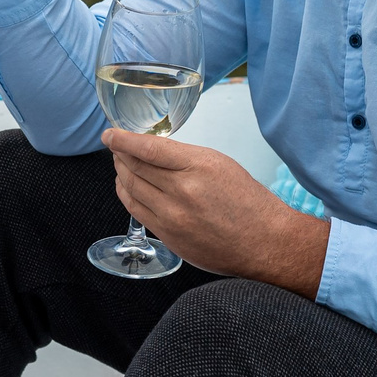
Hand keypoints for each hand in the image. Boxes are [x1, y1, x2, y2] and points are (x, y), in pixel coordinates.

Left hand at [106, 130, 328, 295]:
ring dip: (120, 173)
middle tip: (115, 145)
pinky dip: (127, 195)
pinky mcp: (169, 237)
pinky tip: (126, 186)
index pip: (148, 148)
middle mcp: (182, 192)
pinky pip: (136, 212)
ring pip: (131, 189)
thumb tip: (152, 151)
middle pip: (134, 168)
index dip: (123, 139)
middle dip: (120, 154)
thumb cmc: (249, 202)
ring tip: (119, 163)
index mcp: (198, 167)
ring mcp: (172, 218)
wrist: (265, 243)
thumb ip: (184, 158)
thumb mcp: (220, 164)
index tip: (111, 133)